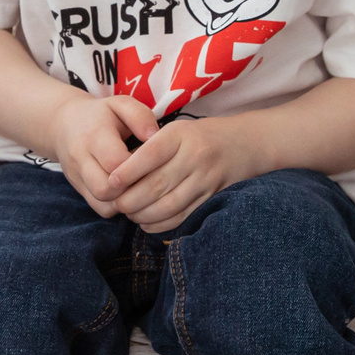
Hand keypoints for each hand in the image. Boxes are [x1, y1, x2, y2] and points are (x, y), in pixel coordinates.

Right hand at [49, 96, 159, 216]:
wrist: (64, 125)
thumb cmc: (101, 114)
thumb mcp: (120, 104)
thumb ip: (140, 116)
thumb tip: (155, 136)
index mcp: (94, 135)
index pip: (116, 162)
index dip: (138, 167)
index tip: (152, 161)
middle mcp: (80, 158)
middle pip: (106, 189)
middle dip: (131, 188)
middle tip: (146, 177)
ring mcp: (77, 177)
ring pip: (103, 203)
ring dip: (125, 199)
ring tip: (138, 185)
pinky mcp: (78, 189)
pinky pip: (100, 208)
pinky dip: (117, 205)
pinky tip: (128, 191)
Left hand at [109, 116, 253, 232]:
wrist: (242, 144)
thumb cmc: (197, 137)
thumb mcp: (175, 131)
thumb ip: (149, 148)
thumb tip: (117, 175)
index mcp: (181, 135)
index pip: (151, 154)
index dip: (128, 171)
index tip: (111, 183)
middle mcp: (195, 156)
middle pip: (157, 184)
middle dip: (130, 199)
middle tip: (116, 204)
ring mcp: (205, 179)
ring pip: (168, 205)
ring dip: (143, 214)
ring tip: (129, 213)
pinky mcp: (211, 198)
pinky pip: (182, 216)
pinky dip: (160, 224)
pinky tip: (146, 222)